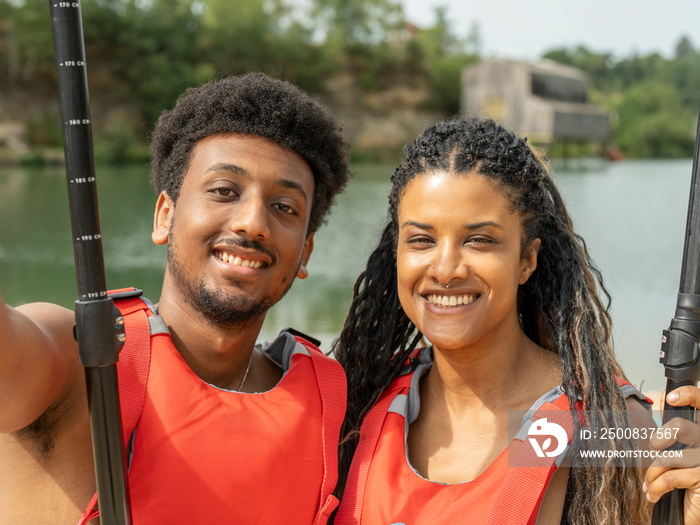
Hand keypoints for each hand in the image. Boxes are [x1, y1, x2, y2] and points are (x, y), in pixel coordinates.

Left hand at [644, 386, 699, 523]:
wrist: (695, 509)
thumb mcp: (681, 452)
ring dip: (651, 473)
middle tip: (653, 451)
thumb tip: (658, 407)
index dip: (689, 395)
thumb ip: (674, 433)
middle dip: (658, 439)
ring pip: (667, 457)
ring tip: (648, 483)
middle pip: (680, 427)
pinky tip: (653, 494)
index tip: (671, 398)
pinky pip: (669, 478)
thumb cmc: (688, 477)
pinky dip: (655, 487)